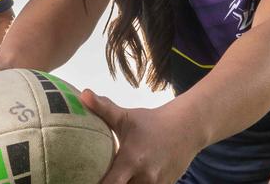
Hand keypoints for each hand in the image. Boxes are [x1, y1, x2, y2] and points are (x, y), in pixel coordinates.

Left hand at [80, 90, 200, 183]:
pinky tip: (131, 177)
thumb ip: (103, 108)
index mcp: (131, 160)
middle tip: (98, 175)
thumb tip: (83, 94)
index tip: (85, 178)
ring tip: (116, 176)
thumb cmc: (151, 122)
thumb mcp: (126, 117)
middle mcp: (144, 176)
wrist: (187, 127)